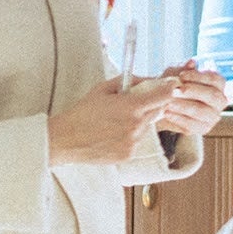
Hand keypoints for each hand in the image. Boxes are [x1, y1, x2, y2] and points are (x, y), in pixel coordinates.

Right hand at [47, 75, 179, 164]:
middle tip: (134, 104)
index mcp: (132, 106)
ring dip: (139, 122)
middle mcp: (136, 125)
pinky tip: (113, 134)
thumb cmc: (82, 112)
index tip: (167, 87)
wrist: (64, 139)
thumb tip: (150, 78)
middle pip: (159, 111)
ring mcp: (133, 142)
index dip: (168, 90)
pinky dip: (130, 137)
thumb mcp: (103, 88)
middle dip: (152, 105)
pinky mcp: (129, 154)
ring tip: (116, 122)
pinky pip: (137, 141)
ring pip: (147, 127)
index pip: (165, 96)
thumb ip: (130, 81)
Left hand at [156, 62, 226, 136]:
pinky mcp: (203, 128)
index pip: (215, 79)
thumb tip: (191, 62)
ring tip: (168, 103)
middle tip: (176, 90)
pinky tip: (167, 113)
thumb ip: (183, 69)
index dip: (200, 77)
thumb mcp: (175, 75)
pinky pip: (194, 125)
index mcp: (218, 85)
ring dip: (185, 107)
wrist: (160, 105)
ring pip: (203, 111)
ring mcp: (213, 116)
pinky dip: (179, 119)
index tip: (182, 75)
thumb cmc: (171, 87)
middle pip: (213, 95)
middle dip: (194, 92)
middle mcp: (220, 101)